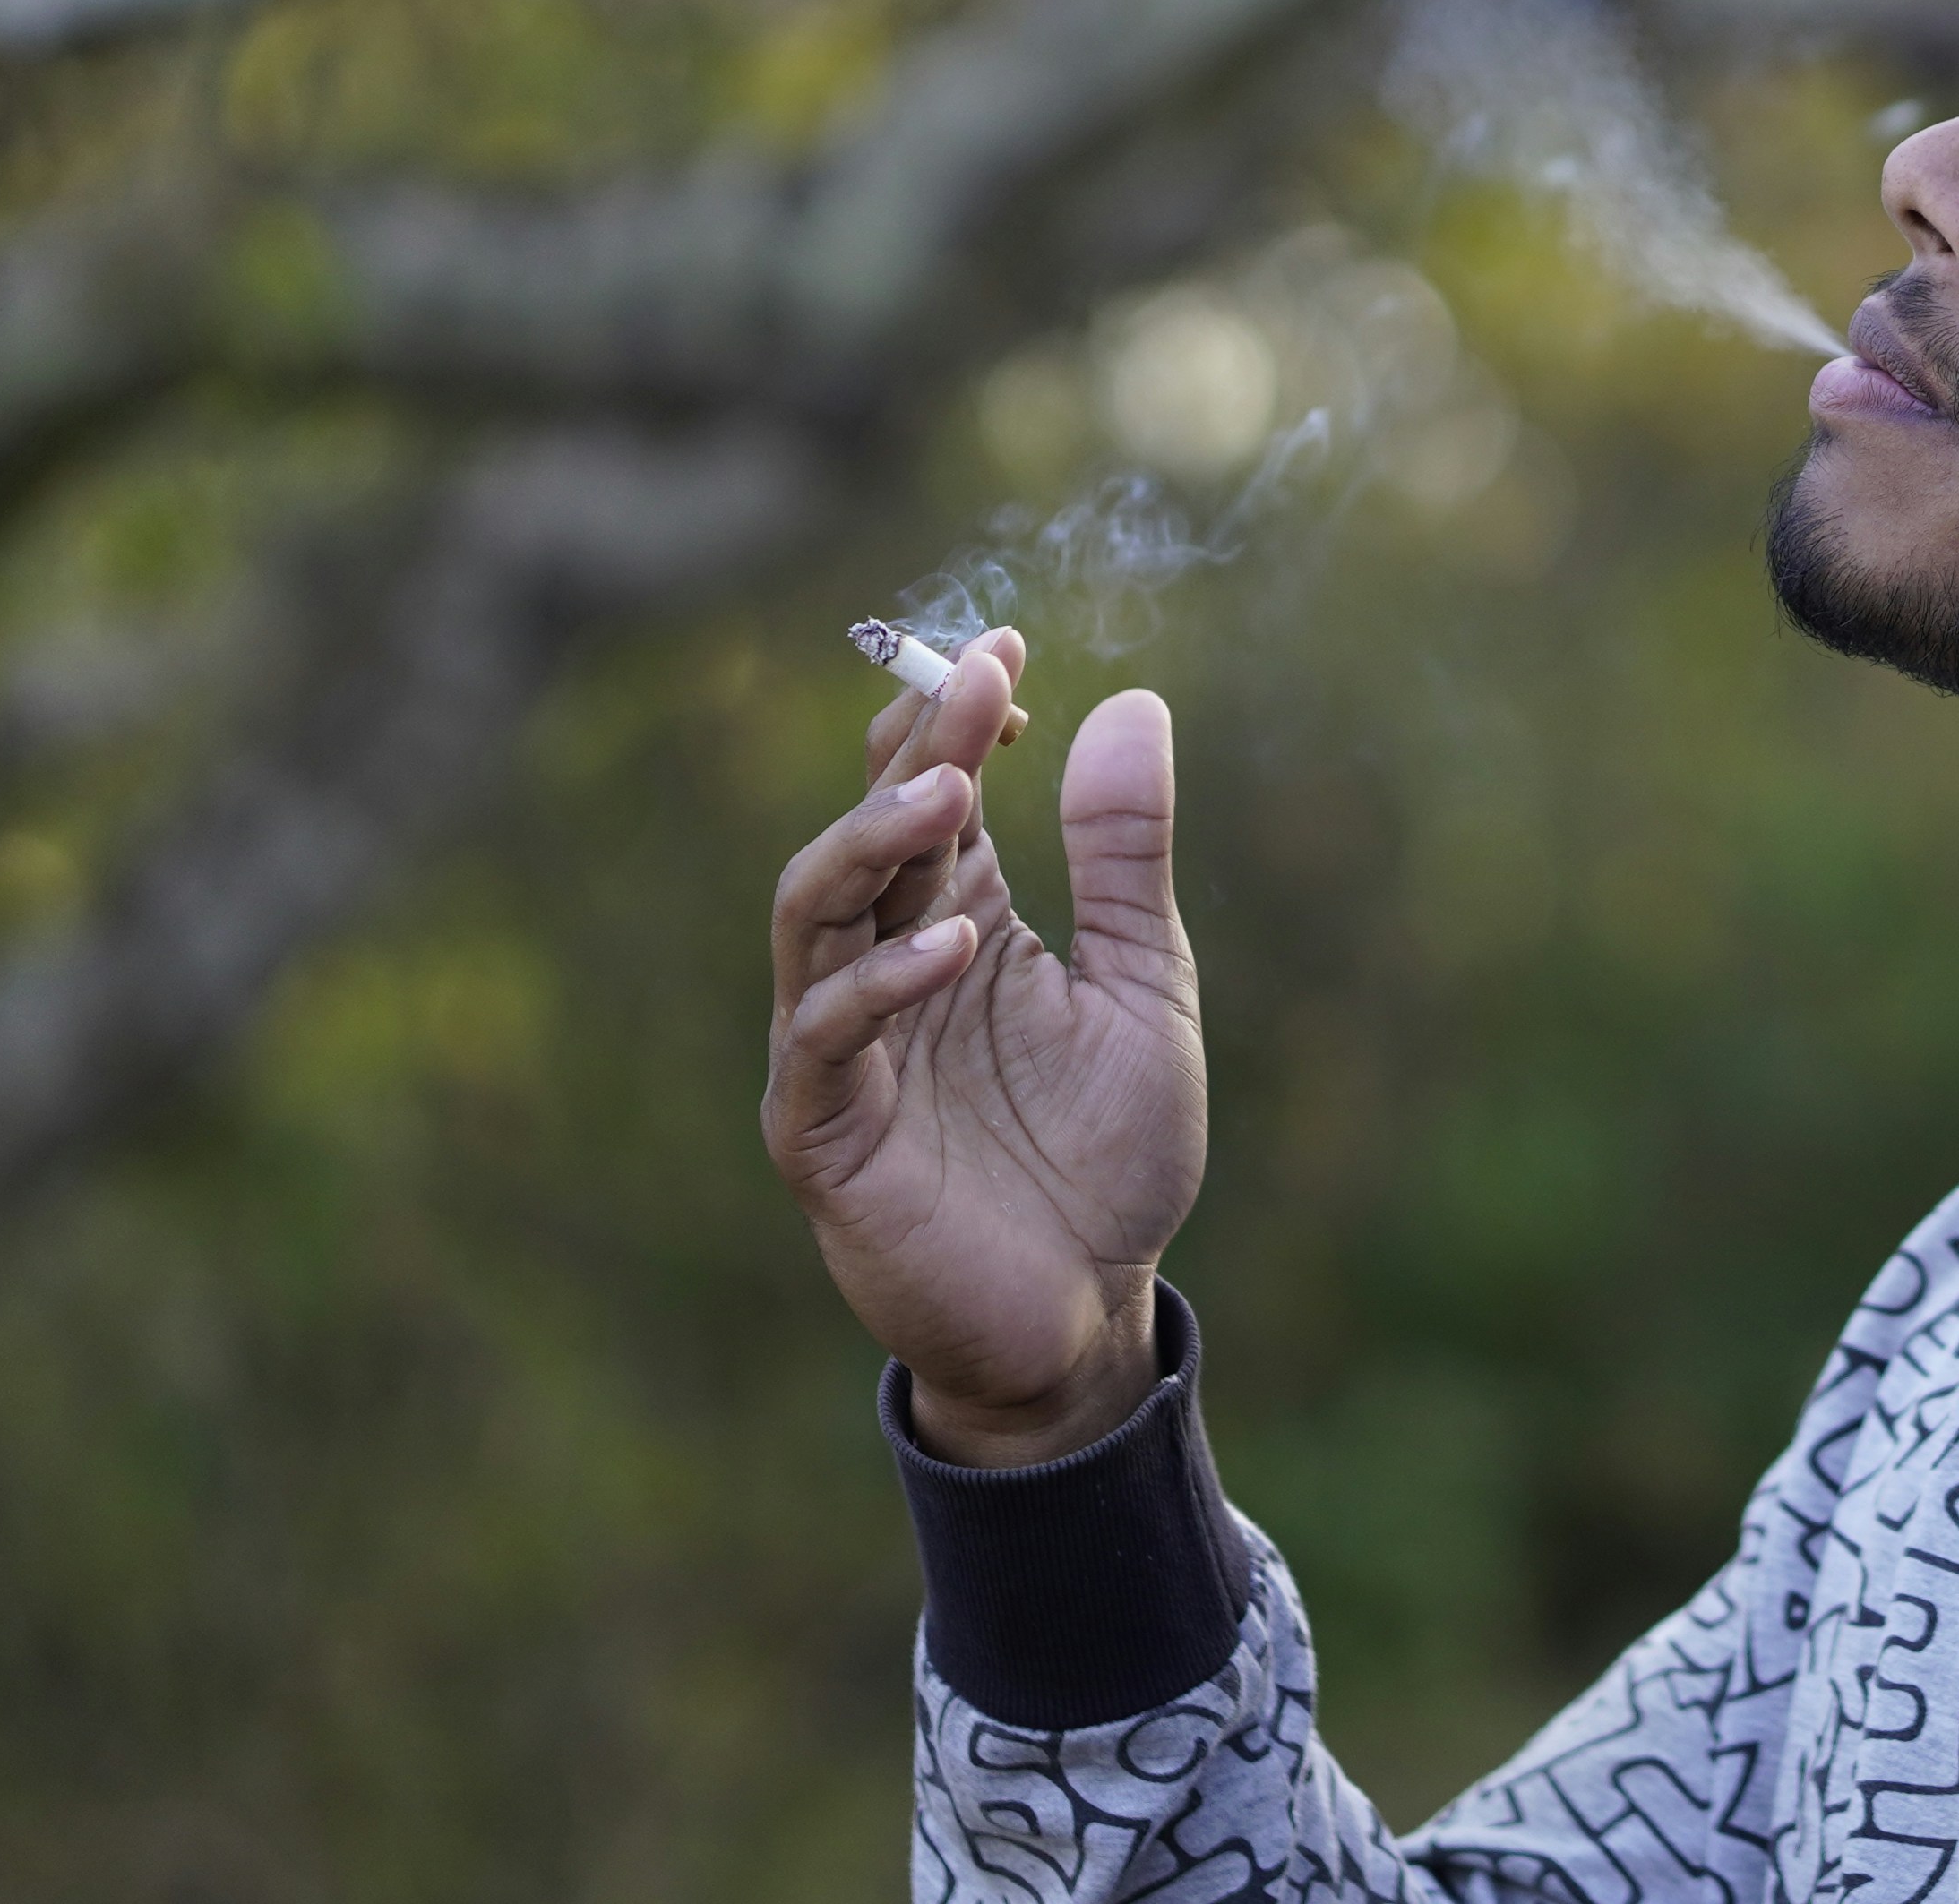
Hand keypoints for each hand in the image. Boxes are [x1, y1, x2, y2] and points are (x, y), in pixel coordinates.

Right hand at [763, 630, 1208, 1466]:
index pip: (933, 795)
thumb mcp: (1146, 987)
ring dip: (872, 843)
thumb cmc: (1105, 1155)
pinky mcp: (823, 1136)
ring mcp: (843, 1050)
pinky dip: (876, 987)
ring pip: (812, 915)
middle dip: (914, 751)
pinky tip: (952, 948)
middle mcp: (885, 969)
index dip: (954, 718)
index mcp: (959, 923)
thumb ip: (1126, 858)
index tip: (1005, 645)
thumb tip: (1129, 702)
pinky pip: (823, 1042)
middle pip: (868, 832)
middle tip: (974, 684)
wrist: (1089, 1313)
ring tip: (949, 792)